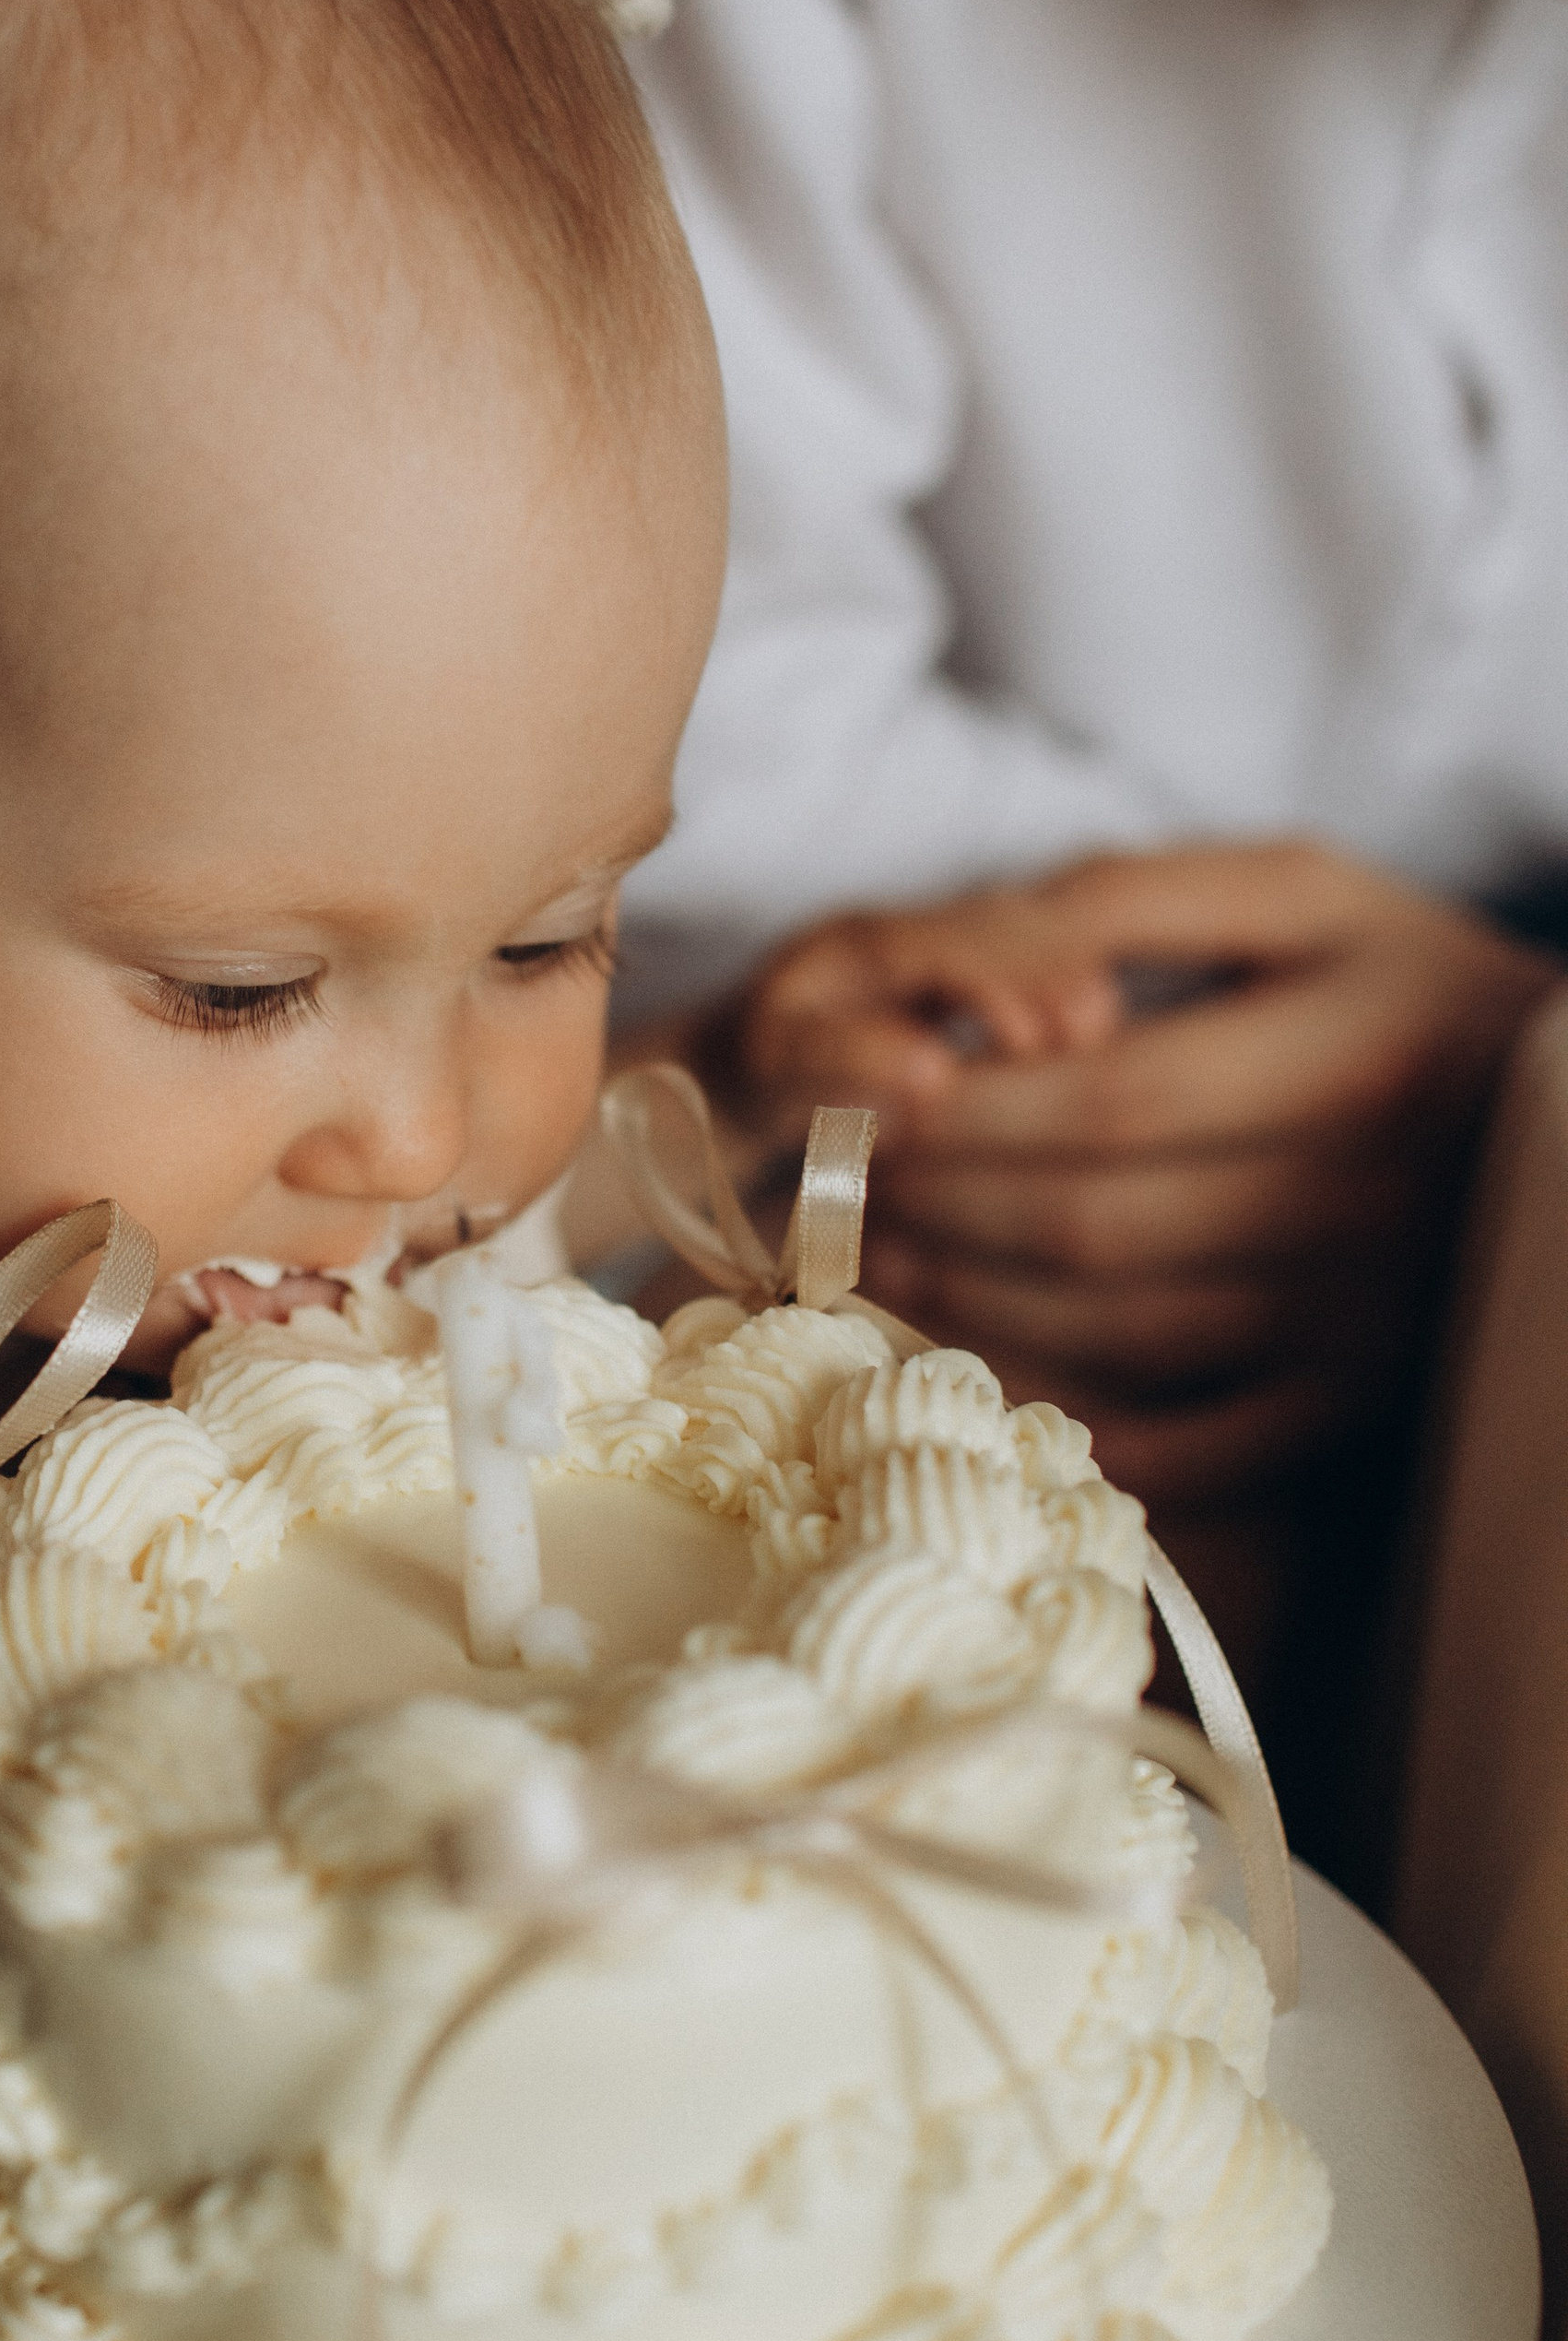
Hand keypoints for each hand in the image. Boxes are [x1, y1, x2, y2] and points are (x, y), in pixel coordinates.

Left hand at [716, 842, 1557, 1501]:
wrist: (1563, 1124)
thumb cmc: (1409, 990)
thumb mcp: (1308, 898)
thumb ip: (1141, 901)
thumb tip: (977, 959)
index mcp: (1359, 1052)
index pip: (1116, 1102)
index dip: (969, 1112)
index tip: (868, 1098)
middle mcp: (1370, 1200)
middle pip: (1095, 1222)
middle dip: (939, 1205)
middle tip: (844, 1185)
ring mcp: (1364, 1322)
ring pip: (1116, 1334)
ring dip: (967, 1301)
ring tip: (879, 1257)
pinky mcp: (1349, 1408)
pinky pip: (1179, 1443)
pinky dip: (1063, 1411)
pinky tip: (982, 1359)